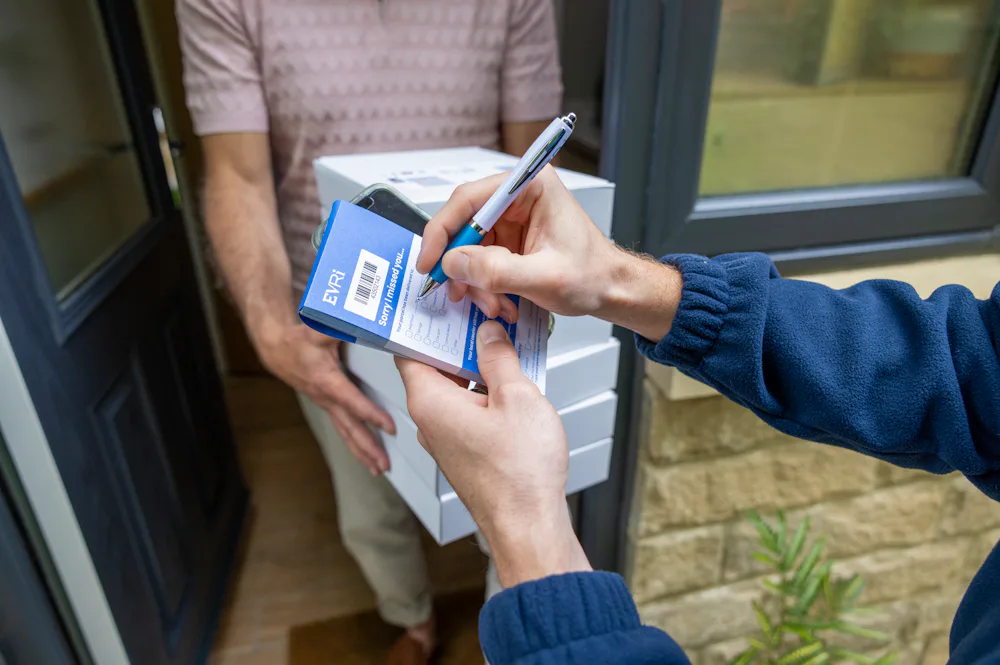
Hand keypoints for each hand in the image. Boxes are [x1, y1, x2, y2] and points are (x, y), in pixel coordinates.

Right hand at [254, 322, 394, 474]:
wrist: (275, 348)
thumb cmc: (298, 339)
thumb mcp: (319, 329)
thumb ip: (338, 326)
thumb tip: (359, 319)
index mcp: (326, 380)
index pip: (351, 400)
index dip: (369, 413)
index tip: (388, 426)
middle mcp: (326, 397)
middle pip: (349, 426)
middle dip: (366, 446)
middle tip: (383, 464)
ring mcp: (325, 404)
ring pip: (345, 432)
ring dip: (361, 452)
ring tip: (378, 469)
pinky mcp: (326, 406)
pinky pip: (342, 428)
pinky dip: (354, 443)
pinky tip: (366, 455)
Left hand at [395, 321, 591, 586]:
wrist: (529, 527)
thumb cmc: (519, 473)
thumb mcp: (517, 396)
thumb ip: (500, 357)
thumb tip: (489, 334)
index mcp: (429, 401)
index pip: (409, 350)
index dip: (425, 323)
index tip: (442, 304)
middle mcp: (430, 421)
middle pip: (436, 366)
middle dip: (462, 342)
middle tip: (488, 319)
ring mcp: (448, 439)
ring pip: (457, 389)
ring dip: (479, 368)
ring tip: (509, 348)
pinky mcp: (466, 452)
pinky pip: (470, 411)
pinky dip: (488, 394)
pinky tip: (515, 384)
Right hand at [416, 167, 682, 341]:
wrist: (612, 290)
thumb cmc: (594, 275)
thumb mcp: (545, 278)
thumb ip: (497, 270)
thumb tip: (454, 263)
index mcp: (531, 186)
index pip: (470, 199)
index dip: (443, 230)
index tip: (430, 261)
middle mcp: (518, 197)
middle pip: (464, 224)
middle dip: (460, 264)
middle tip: (456, 292)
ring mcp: (512, 219)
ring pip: (469, 247)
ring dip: (473, 281)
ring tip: (492, 305)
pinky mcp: (509, 240)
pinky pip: (480, 261)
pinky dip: (483, 286)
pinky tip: (498, 302)